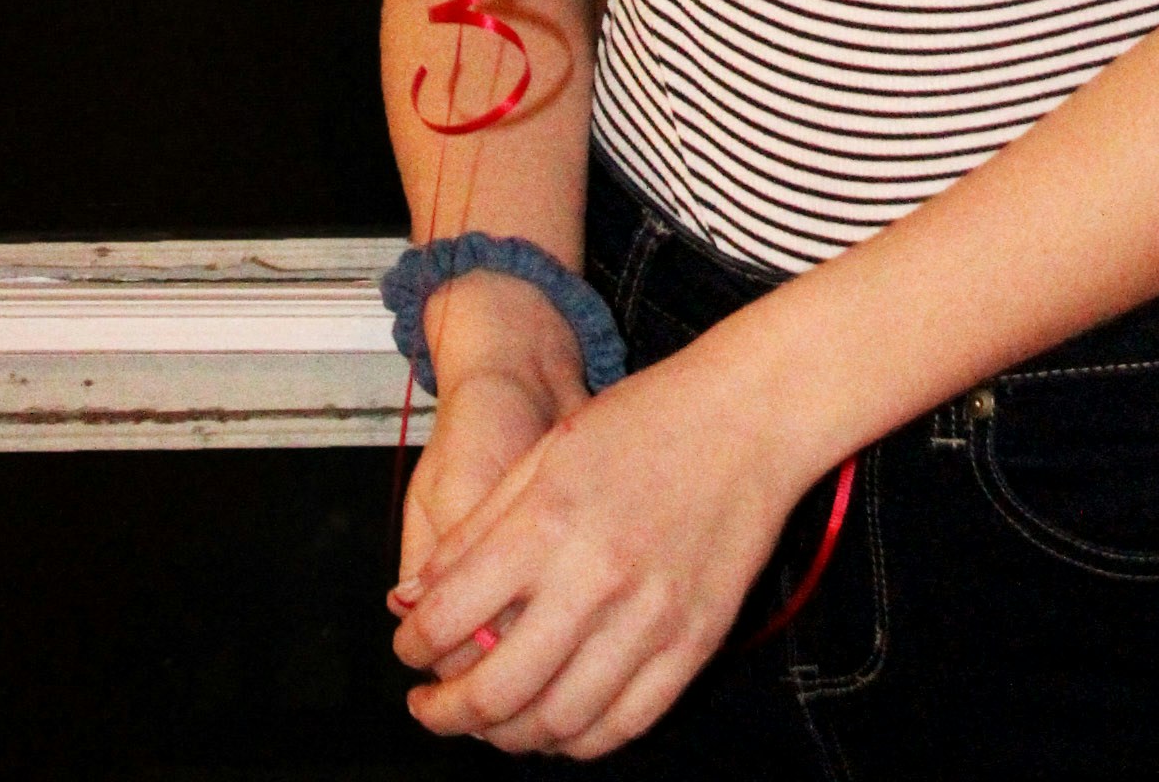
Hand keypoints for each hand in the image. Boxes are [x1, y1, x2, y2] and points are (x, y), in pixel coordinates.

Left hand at [392, 343, 808, 755]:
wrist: (751, 417)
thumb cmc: (647, 420)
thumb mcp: (544, 452)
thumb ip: (476, 531)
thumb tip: (412, 598)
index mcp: (547, 524)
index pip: (449, 621)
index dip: (413, 648)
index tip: (408, 651)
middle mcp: (594, 581)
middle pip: (496, 693)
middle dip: (446, 715)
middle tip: (432, 709)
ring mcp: (650, 621)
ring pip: (557, 725)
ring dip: (509, 737)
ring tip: (491, 720)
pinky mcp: (694, 645)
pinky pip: (624, 725)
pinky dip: (579, 740)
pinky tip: (557, 722)